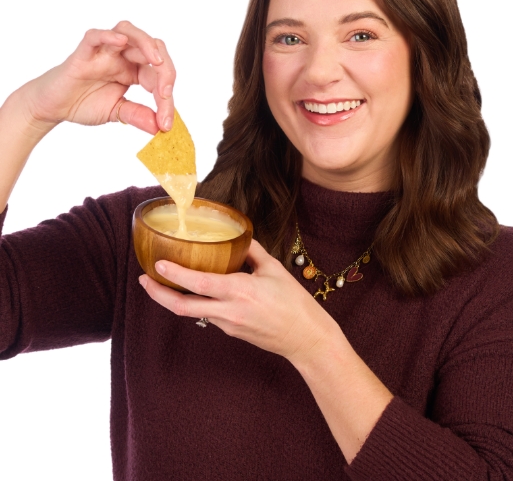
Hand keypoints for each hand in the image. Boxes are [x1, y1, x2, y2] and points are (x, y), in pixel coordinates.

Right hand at [22, 21, 175, 134]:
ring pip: (129, 32)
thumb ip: (136, 116)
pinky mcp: (83, 53)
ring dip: (147, 44)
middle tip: (166, 95)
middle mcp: (123, 56)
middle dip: (166, 71)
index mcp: (135, 70)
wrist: (53, 106)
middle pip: (152, 49)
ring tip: (157, 61)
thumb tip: (158, 127)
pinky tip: (120, 41)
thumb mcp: (116, 113)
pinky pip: (95, 36)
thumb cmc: (84, 102)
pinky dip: (108, 36)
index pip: (159, 76)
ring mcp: (103, 52)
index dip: (167, 99)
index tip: (166, 124)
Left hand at [139, 240, 339, 362]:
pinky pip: (209, 315)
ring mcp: (227, 325)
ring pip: (193, 312)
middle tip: (143, 280)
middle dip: (158, 294)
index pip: (199, 283)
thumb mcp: (274, 270)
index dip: (175, 274)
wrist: (305, 338)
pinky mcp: (231, 332)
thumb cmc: (294, 303)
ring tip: (165, 281)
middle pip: (182, 307)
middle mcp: (228, 311)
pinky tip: (199, 292)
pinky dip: (198, 303)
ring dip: (175, 298)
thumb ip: (252, 252)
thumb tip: (238, 238)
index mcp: (240, 291)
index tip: (157, 264)